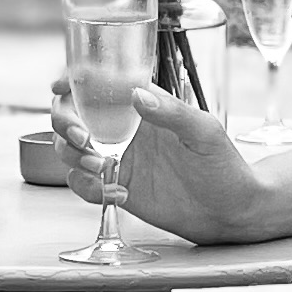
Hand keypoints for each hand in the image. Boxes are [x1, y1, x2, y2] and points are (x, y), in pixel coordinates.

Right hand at [48, 75, 265, 244]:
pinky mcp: (115, 185)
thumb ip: (172, 112)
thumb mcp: (204, 133)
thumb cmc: (224, 166)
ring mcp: (116, 157)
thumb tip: (136, 95)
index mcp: (143, 104)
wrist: (231, 212)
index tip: (60, 85)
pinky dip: (88, 188)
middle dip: (64, 121)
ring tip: (101, 169)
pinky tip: (117, 194)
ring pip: (68, 148)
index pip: (100, 82)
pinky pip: (82, 183)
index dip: (73, 79)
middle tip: (82, 138)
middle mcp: (123, 127)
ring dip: (73, 156)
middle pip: (70, 113)